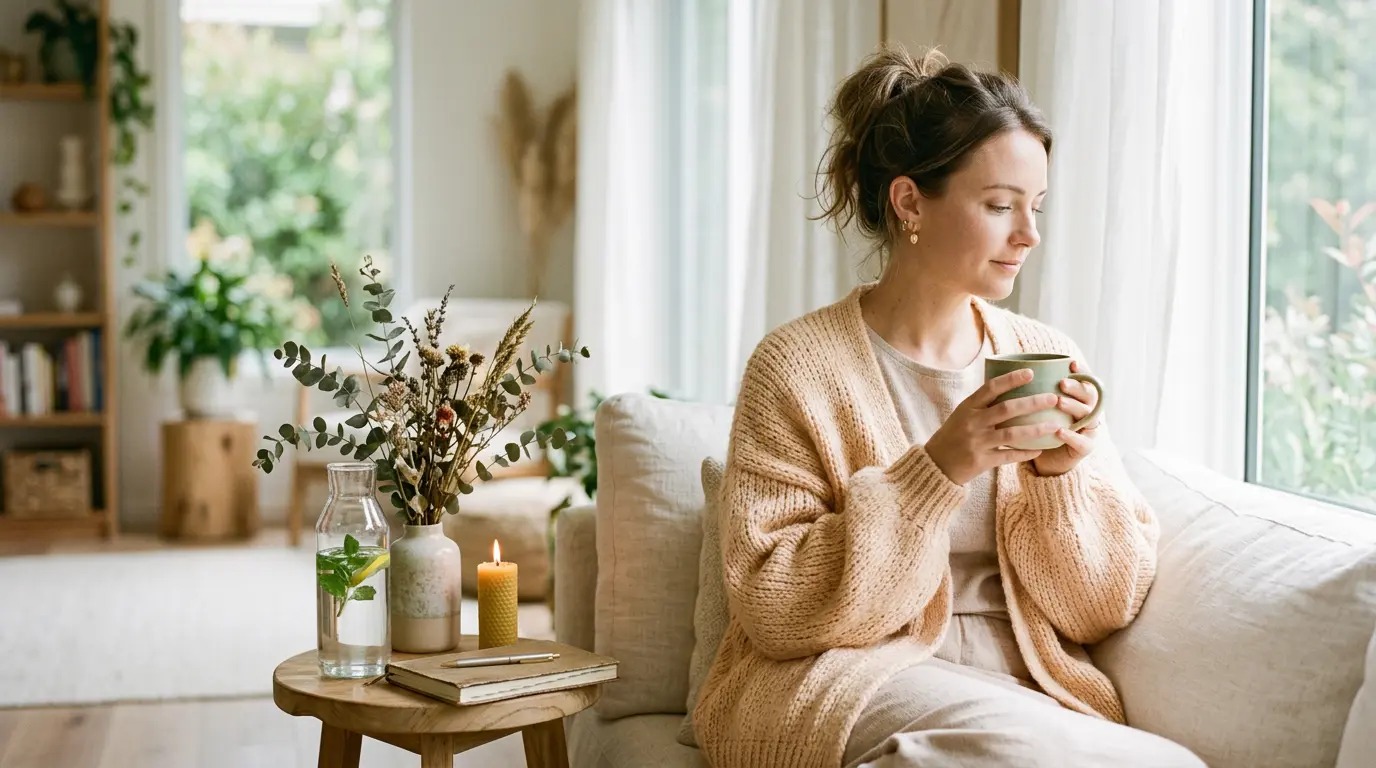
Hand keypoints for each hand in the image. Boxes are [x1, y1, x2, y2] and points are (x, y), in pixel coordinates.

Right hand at [926, 368, 1062, 485]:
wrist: (935, 465)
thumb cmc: (952, 436)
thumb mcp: (962, 414)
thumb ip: (983, 404)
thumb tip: (1010, 387)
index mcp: (967, 407)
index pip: (991, 388)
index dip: (1011, 379)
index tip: (1031, 373)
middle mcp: (972, 423)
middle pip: (1006, 409)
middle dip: (1032, 403)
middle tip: (1053, 398)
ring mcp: (977, 442)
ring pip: (1012, 434)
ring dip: (1035, 429)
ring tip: (1054, 425)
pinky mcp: (982, 461)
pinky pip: (1009, 456)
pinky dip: (1025, 453)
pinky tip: (1040, 450)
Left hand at [1031, 359, 1099, 476]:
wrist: (1046, 461)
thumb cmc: (1038, 429)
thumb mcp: (1035, 409)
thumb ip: (1032, 393)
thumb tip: (1008, 368)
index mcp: (1078, 399)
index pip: (1084, 382)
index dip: (1081, 372)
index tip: (1070, 363)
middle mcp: (1087, 412)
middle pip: (1089, 396)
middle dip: (1076, 387)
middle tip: (1062, 382)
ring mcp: (1088, 431)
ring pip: (1087, 416)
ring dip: (1073, 407)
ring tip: (1059, 402)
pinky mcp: (1085, 449)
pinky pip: (1082, 442)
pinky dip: (1071, 436)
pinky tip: (1060, 431)